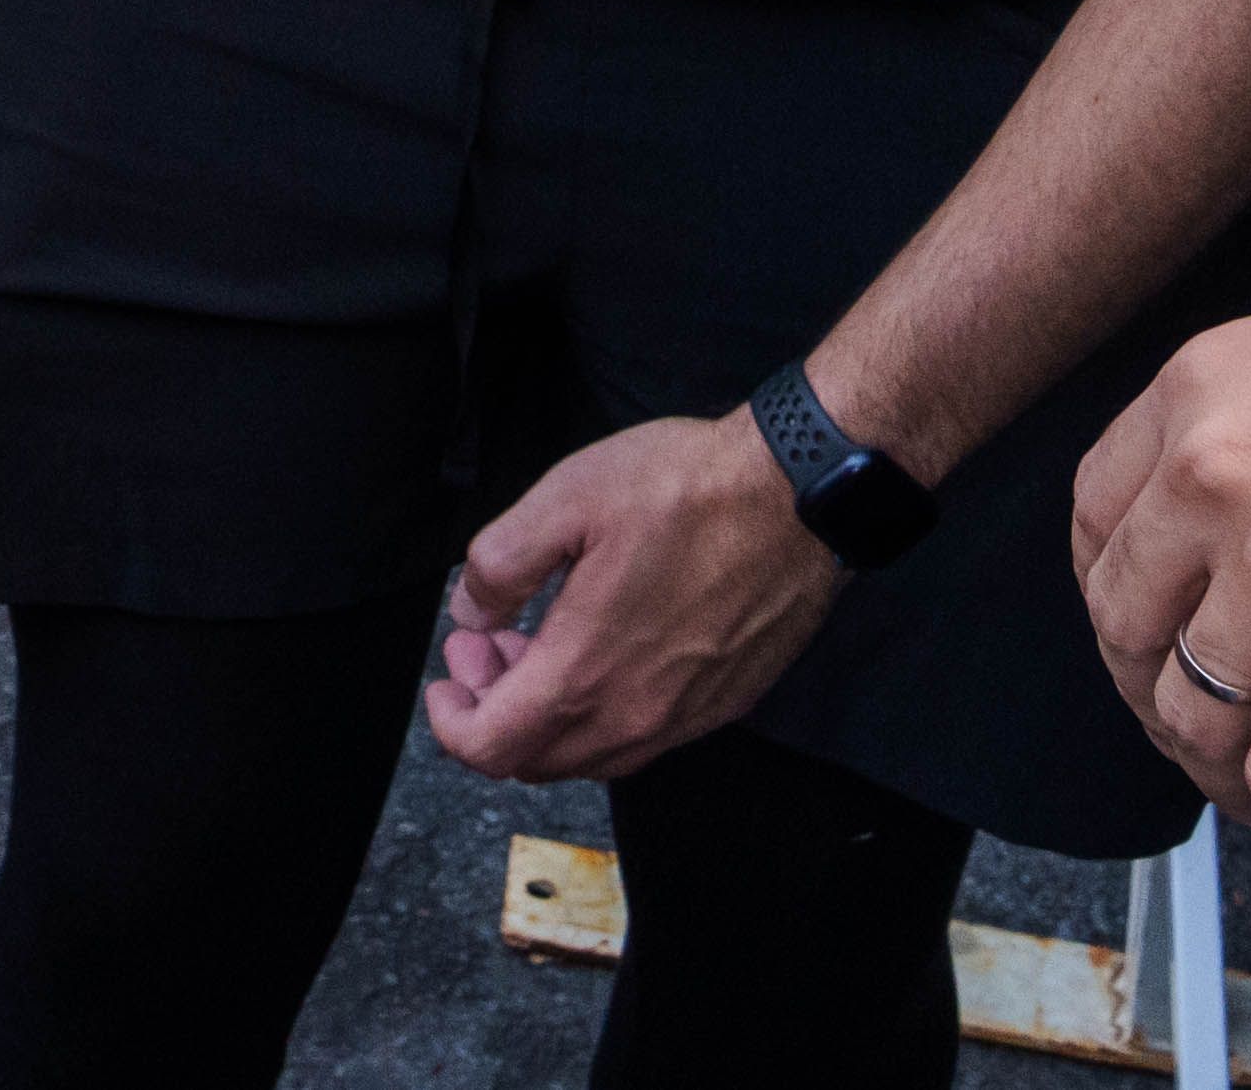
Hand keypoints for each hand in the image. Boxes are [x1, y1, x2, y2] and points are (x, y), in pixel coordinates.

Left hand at [427, 406, 860, 782]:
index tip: (450, 672)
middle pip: (536, 761)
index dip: (451, 721)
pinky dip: (604, 714)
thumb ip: (500, 565)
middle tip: (493, 642)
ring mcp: (684, 719)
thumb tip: (469, 614)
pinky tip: (608, 648)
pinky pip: (644, 740)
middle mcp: (634, 717)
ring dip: (550, 715)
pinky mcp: (723, 706)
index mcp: (584, 674)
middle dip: (496, 709)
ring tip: (544, 640)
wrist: (799, 497)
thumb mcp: (565, 499)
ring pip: (591, 757)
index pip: (490, 748)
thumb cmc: (685, 489)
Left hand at [1068, 254, 1250, 858]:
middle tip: (1204, 727)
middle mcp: (1219, 481)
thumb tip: (1239, 557)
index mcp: (1204, 399)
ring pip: (1198, 716)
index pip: (1097, 524)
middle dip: (1160, 696)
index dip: (1119, 602)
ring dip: (1229, 771)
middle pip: (1131, 631)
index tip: (1147, 637)